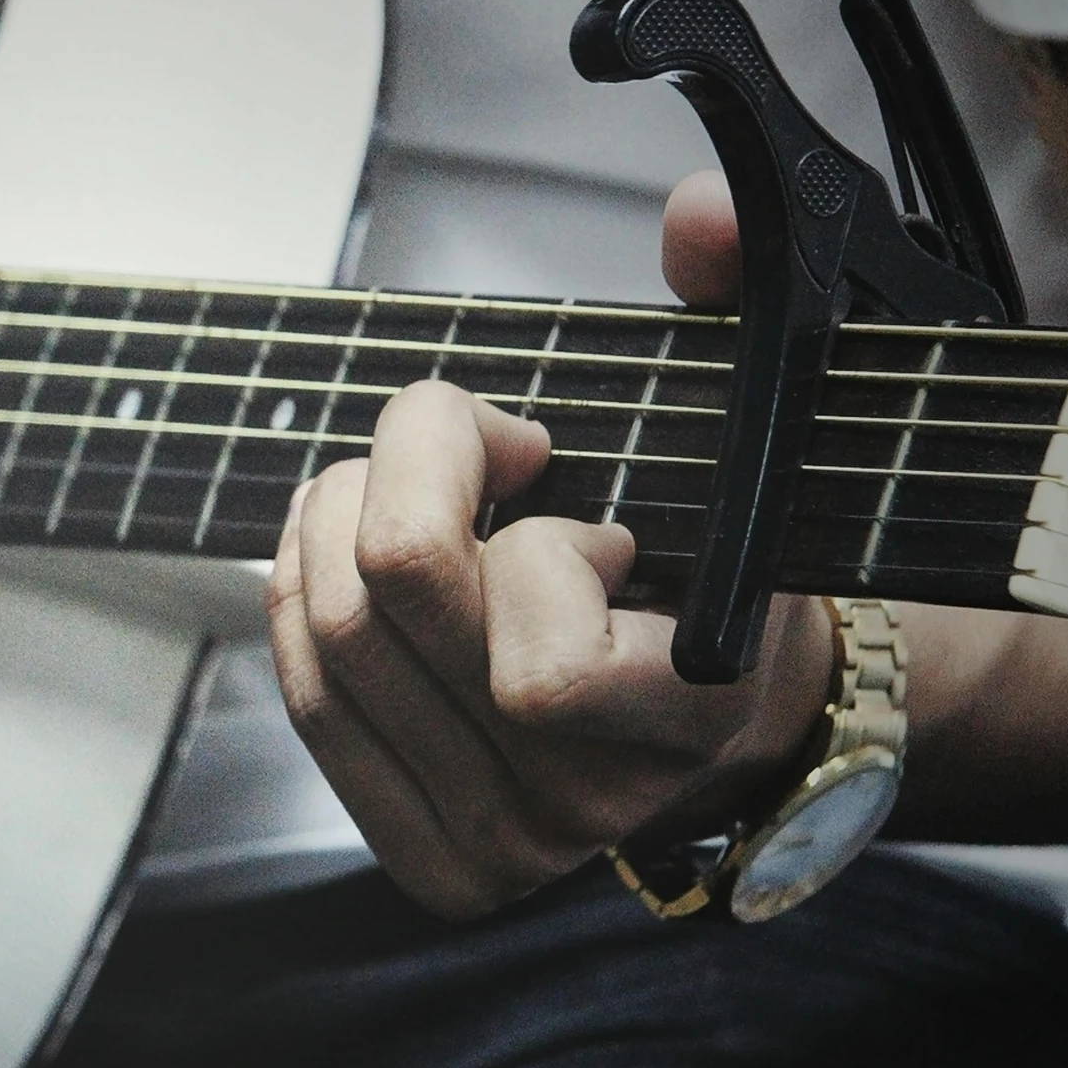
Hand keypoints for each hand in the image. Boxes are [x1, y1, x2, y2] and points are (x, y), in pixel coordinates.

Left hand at [266, 171, 834, 917]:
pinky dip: (306, 584)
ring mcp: (498, 844)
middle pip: (394, 606)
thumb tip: (702, 213)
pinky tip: (361, 550)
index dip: (531, 537)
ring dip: (341, 515)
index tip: (569, 490)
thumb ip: (746, 301)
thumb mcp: (761, 428)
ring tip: (415, 490)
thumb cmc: (733, 563)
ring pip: (330, 636)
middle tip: (466, 440)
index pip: (542, 667)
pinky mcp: (428, 854)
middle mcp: (584, 805)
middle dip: (405, 470)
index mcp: (694, 720)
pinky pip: (306, 693)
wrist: (735, 717)